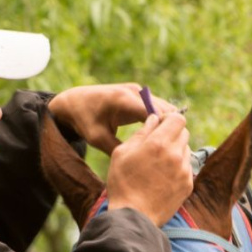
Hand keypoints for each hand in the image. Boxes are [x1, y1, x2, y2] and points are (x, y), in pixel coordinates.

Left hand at [47, 83, 178, 154]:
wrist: (75, 101)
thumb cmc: (85, 121)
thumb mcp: (97, 139)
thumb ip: (118, 149)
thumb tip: (139, 161)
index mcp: (123, 101)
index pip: (154, 113)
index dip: (166, 129)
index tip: (172, 149)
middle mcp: (134, 91)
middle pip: (164, 108)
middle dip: (170, 128)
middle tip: (175, 150)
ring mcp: (138, 90)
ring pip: (164, 107)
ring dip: (169, 124)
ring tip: (172, 146)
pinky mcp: (139, 93)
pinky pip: (158, 106)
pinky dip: (162, 120)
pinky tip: (164, 138)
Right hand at [106, 113, 192, 226]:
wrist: (134, 216)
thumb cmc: (123, 183)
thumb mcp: (122, 153)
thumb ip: (141, 133)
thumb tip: (153, 120)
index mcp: (159, 143)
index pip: (178, 118)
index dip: (170, 119)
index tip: (161, 124)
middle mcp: (176, 155)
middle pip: (184, 133)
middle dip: (172, 134)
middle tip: (157, 144)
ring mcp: (184, 171)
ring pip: (185, 150)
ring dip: (175, 151)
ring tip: (158, 164)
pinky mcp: (188, 185)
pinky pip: (186, 167)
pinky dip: (177, 167)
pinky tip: (162, 177)